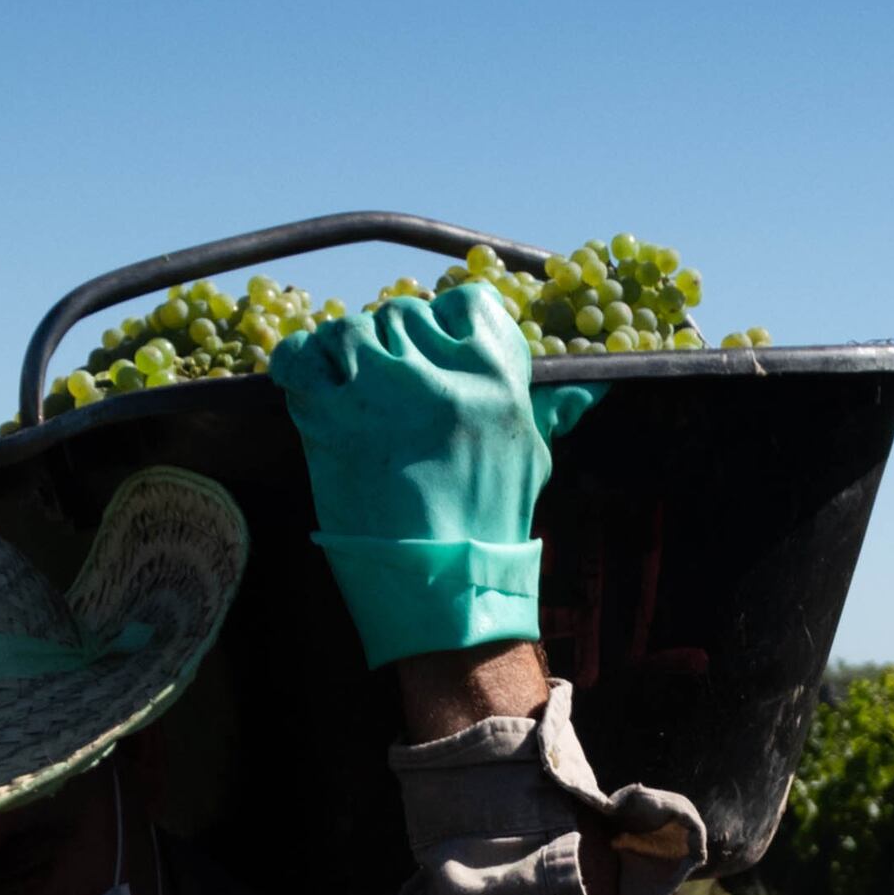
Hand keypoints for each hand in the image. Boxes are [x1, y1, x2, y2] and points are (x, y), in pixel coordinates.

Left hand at [273, 281, 590, 667]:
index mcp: (496, 377)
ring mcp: (386, 394)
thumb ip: (549, 410)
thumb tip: (598, 385)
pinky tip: (304, 383)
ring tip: (346, 395)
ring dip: (340, 357)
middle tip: (383, 392)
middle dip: (388, 346)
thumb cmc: (491, 528)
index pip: (464, 302)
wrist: (447, 591)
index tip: (427, 355)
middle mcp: (443, 376)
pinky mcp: (335, 422)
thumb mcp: (533, 459)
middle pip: (400, 314)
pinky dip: (295, 365)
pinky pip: (300, 360)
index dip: (439, 324)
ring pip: (349, 331)